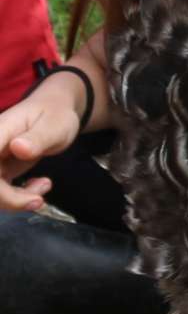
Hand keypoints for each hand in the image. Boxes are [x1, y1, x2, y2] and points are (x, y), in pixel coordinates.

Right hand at [0, 81, 85, 211]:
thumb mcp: (53, 126)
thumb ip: (36, 138)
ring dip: (14, 200)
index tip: (25, 196)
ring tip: (43, 188)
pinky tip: (38, 186)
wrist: (56, 113)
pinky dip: (18, 197)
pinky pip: (1, 191)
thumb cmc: (55, 116)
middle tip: (38, 200)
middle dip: (8, 199)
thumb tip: (18, 147)